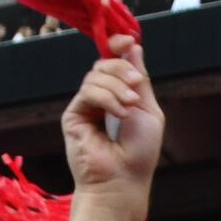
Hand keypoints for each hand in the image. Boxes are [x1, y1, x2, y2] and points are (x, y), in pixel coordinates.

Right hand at [58, 37, 162, 202]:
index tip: (128, 40)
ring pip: (95, 75)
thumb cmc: (139, 152)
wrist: (123, 180)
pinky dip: (106, 97)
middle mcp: (102, 98)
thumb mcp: (147, 109)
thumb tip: (133, 46)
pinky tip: (118, 113)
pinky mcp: (73, 115)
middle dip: (122, 68)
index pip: (115, 61)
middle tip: (135, 86)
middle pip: (104, 63)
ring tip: (129, 108)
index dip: (119, 46)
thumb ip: (140, 79)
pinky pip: (87, 91)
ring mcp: (86, 106)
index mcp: (120, 94)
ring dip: (116, 87)